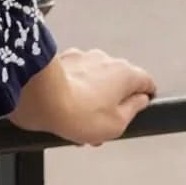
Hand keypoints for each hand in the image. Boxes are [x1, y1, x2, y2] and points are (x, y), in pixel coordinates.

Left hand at [8, 46, 156, 146]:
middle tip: (103, 127)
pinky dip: (74, 92)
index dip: (144, 97)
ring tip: (79, 124)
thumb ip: (134, 109)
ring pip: (95, 81)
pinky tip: (65, 112)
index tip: (139, 108)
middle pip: (117, 83)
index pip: (146, 82)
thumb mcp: (118, 123)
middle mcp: (104, 59)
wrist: (39, 98)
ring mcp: (81, 58)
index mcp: (124, 73)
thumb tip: (140, 100)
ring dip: (91, 100)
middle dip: (112, 105)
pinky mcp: (61, 61)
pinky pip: (75, 78)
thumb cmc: (78, 112)